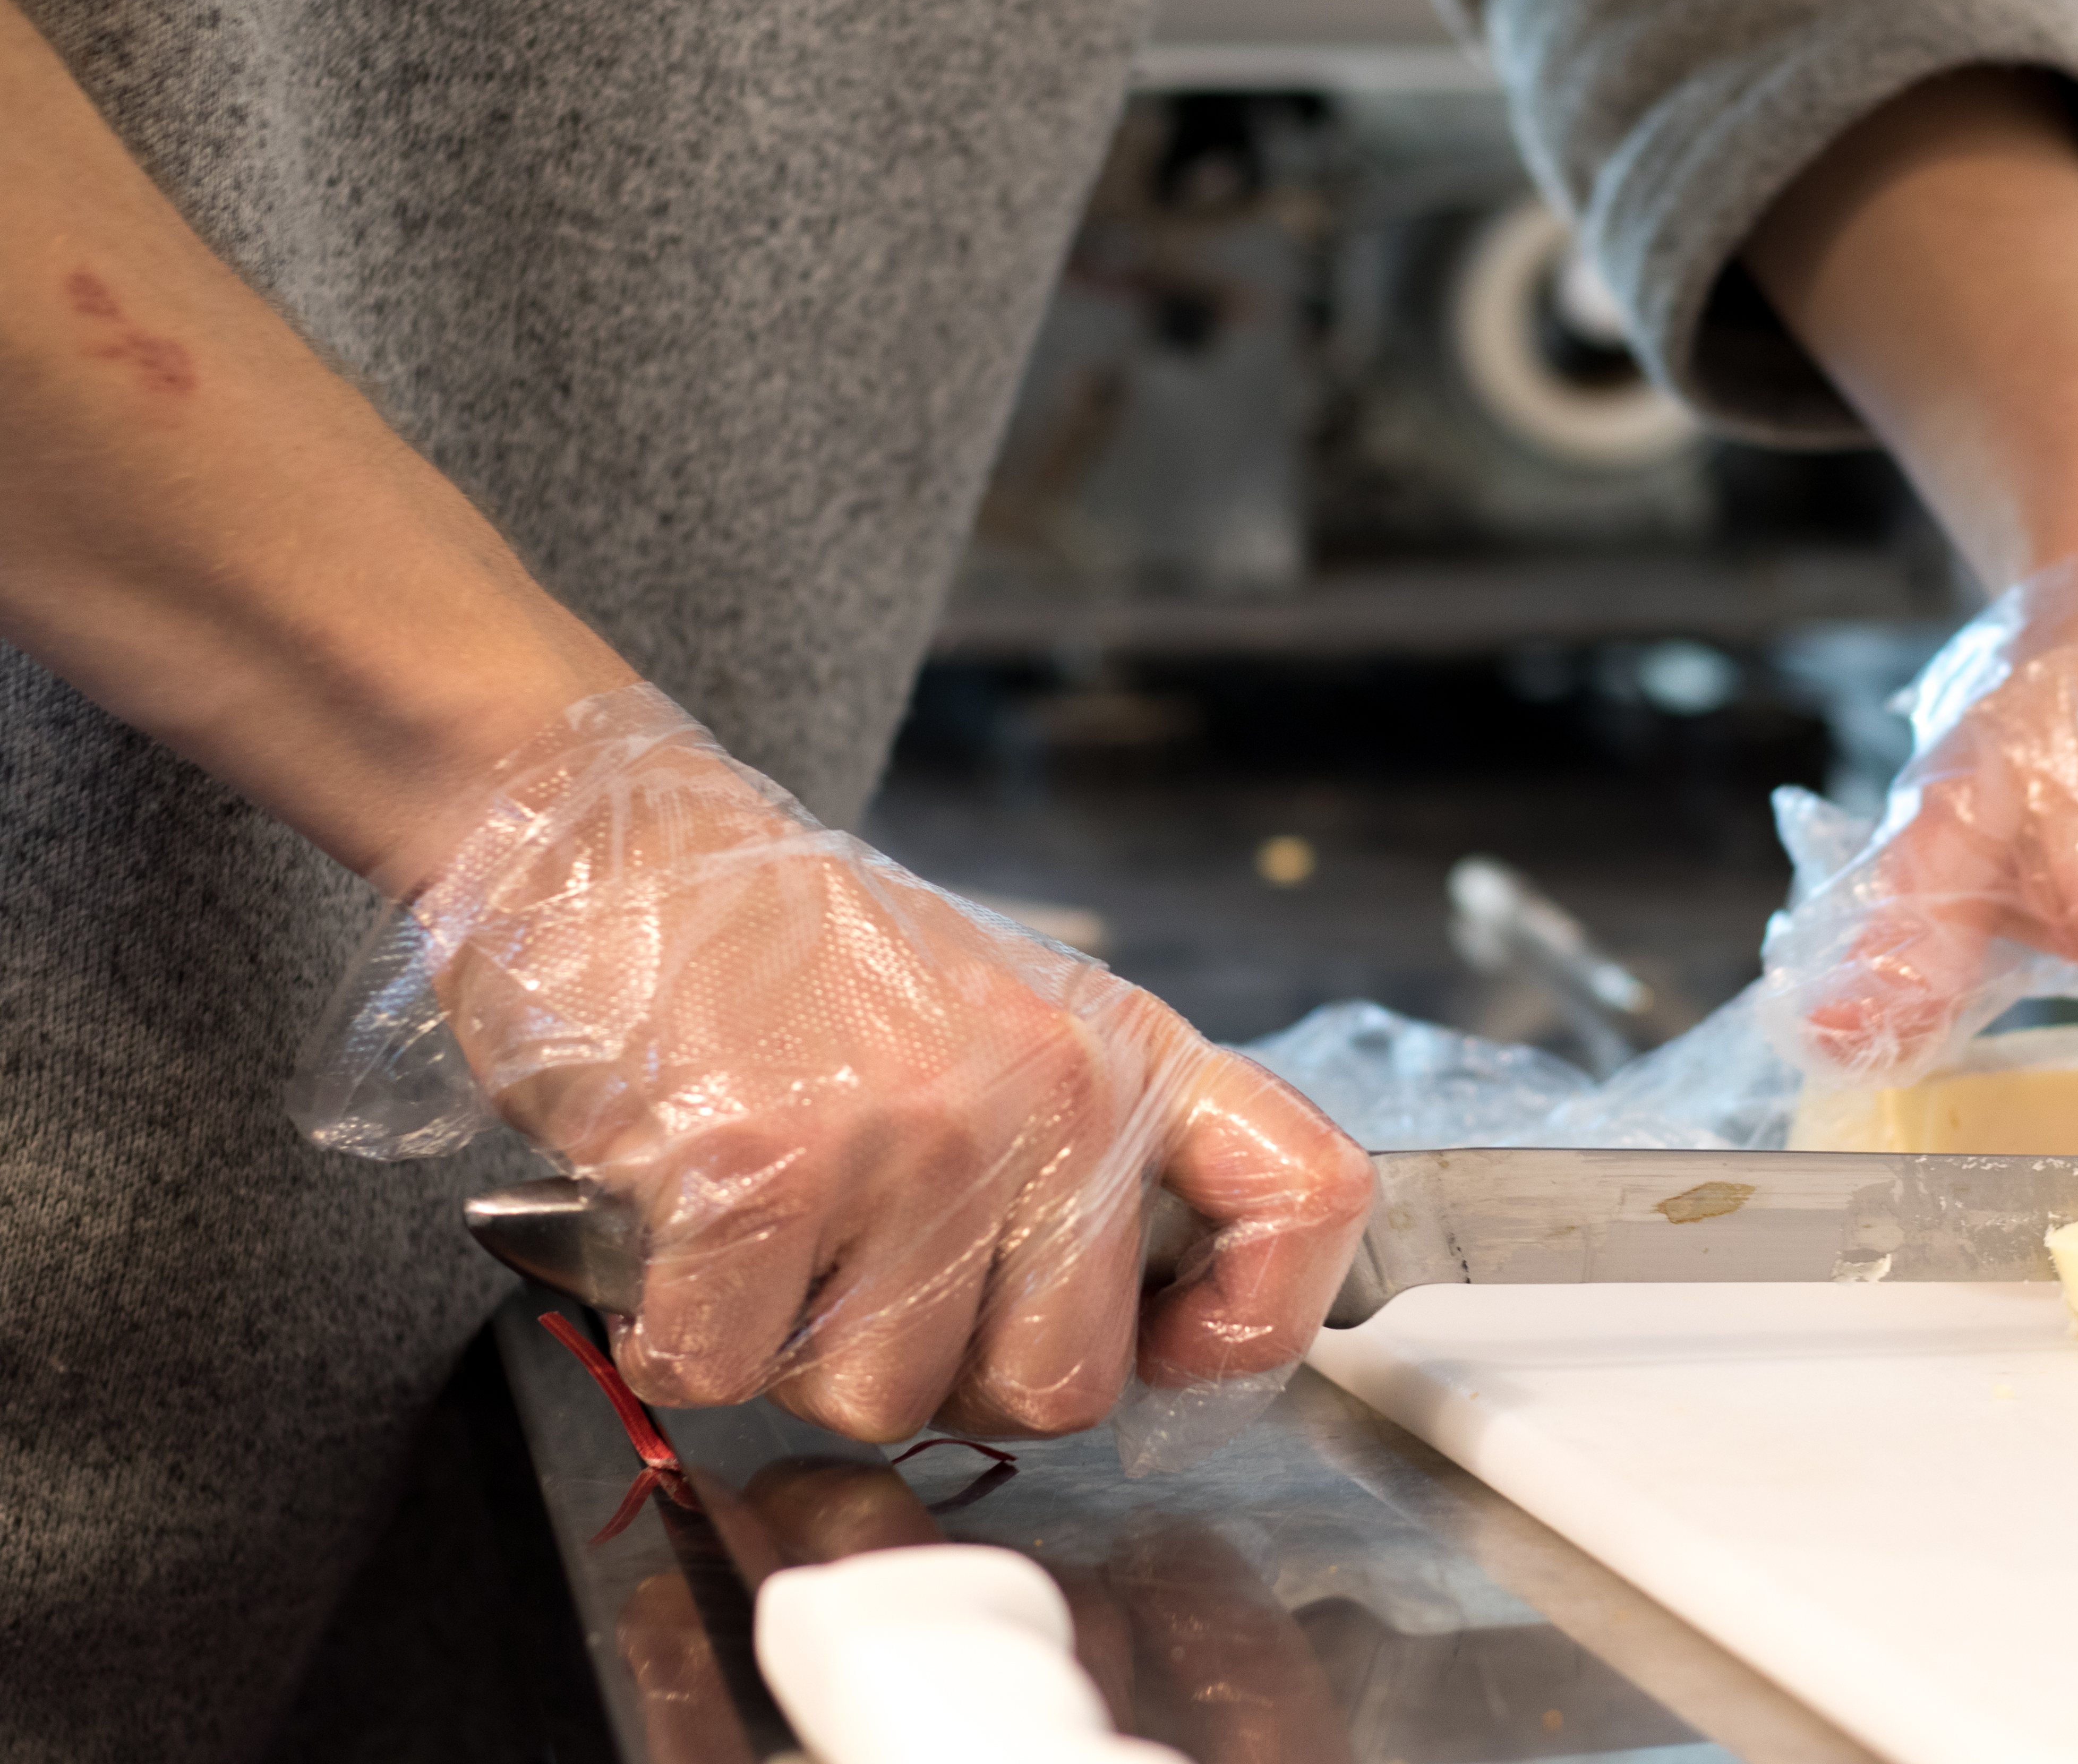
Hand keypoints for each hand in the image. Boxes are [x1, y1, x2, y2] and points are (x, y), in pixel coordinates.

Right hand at [308, 685, 1373, 1439]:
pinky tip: (675, 1234)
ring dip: (798, 1354)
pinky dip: (681, 1335)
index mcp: (1122, 1049)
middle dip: (948, 1378)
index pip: (1305, 1197)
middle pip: (1062, 1388)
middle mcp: (1048, 1090)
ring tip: (765, 1227)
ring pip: (885, 1401)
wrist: (611, 836)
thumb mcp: (1001, 1012)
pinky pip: (731, 1368)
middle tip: (867, 1278)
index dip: (1253, 1323)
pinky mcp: (762, 1169)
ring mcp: (912, 1132)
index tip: (1169, 1352)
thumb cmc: (793, 949)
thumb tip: (1143, 1338)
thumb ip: (1084, 1152)